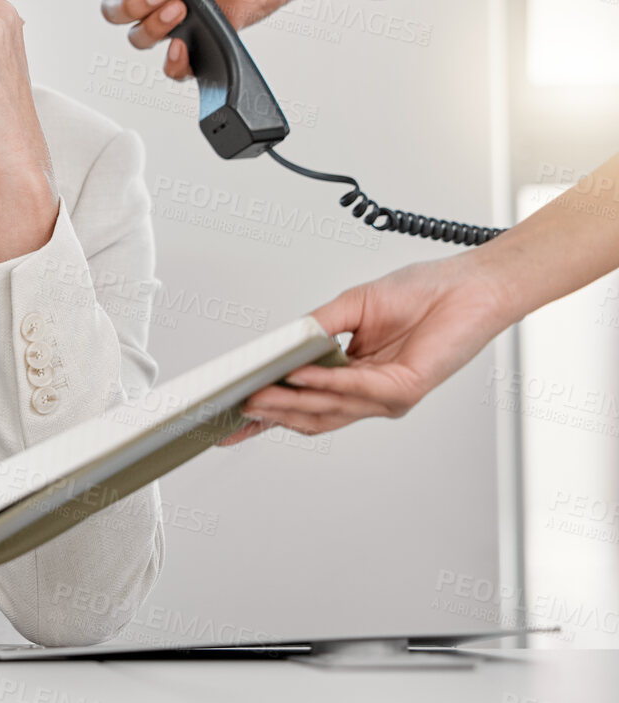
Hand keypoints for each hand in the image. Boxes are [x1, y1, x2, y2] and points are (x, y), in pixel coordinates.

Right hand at [220, 252, 508, 443]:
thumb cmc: (424, 292)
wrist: (468, 286)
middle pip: (311, 415)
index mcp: (355, 376)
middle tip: (237, 409)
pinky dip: (323, 382)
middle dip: (271, 414)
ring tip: (257, 396)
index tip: (233, 416)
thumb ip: (317, 327)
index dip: (269, 413)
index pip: (305, 402)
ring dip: (290, 403)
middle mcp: (370, 393)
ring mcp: (387, 396)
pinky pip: (354, 388)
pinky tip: (300, 375)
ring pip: (328, 407)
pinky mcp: (404, 389)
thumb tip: (282, 345)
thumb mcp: (353, 306)